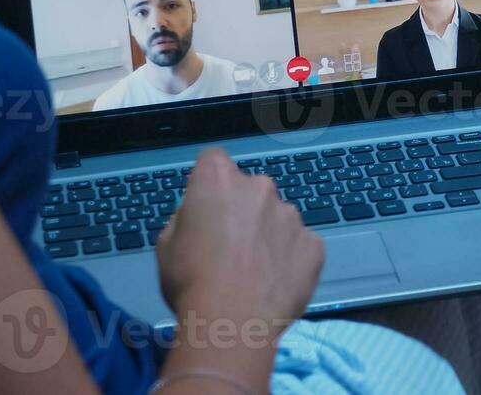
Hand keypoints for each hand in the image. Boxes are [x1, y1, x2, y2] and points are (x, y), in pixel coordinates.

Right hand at [156, 148, 323, 328]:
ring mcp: (291, 214)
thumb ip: (187, 219)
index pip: (213, 160)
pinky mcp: (314, 244)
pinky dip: (291, 260)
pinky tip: (277, 284)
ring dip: (269, 236)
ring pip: (278, 218)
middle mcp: (259, 186)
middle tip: (232, 248)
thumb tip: (200, 218)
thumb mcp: (166, 245)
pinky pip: (300, 246)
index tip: (206, 207)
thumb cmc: (191, 280)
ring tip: (256, 273)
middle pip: (250, 190)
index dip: (208, 183)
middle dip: (243, 210)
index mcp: (218, 179)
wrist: (234, 321)